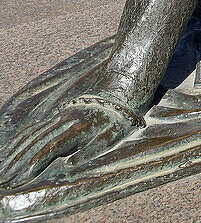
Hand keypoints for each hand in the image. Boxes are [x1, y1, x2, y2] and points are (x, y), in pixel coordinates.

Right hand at [0, 98, 136, 187]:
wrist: (122, 88)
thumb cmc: (120, 118)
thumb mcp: (113, 135)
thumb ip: (92, 149)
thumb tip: (71, 163)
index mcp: (77, 128)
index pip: (49, 148)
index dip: (33, 163)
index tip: (20, 178)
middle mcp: (64, 120)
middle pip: (36, 141)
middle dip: (17, 161)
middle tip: (4, 179)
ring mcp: (61, 115)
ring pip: (33, 133)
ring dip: (16, 151)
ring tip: (4, 167)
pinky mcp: (60, 113)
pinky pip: (37, 126)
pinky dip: (22, 138)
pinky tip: (14, 146)